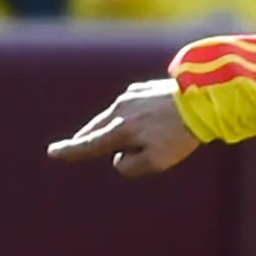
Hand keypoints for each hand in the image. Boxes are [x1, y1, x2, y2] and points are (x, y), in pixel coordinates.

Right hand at [49, 78, 197, 176]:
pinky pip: (131, 106)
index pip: (90, 145)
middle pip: (97, 128)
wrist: (202, 100)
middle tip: (78, 144)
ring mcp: (130, 97)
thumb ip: (130, 166)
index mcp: (120, 130)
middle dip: (88, 138)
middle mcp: (119, 110)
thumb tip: (119, 157)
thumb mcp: (155, 162)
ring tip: (121, 136)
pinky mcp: (143, 89)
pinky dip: (132, 115)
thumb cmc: (179, 135)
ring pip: (114, 117)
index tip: (53, 152)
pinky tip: (145, 119)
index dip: (71, 151)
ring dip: (115, 127)